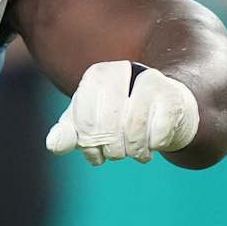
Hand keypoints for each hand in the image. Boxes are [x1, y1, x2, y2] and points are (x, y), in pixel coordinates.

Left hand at [44, 61, 198, 165]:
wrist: (165, 109)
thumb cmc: (121, 115)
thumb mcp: (90, 124)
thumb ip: (68, 133)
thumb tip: (54, 145)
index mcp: (97, 75)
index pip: (83, 119)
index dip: (87, 143)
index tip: (94, 153)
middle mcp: (122, 70)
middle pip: (107, 124)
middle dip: (111, 148)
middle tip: (115, 155)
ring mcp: (150, 80)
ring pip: (133, 127)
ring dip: (133, 150)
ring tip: (135, 153)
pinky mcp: (173, 96)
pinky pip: (158, 132)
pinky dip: (154, 146)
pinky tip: (154, 145)